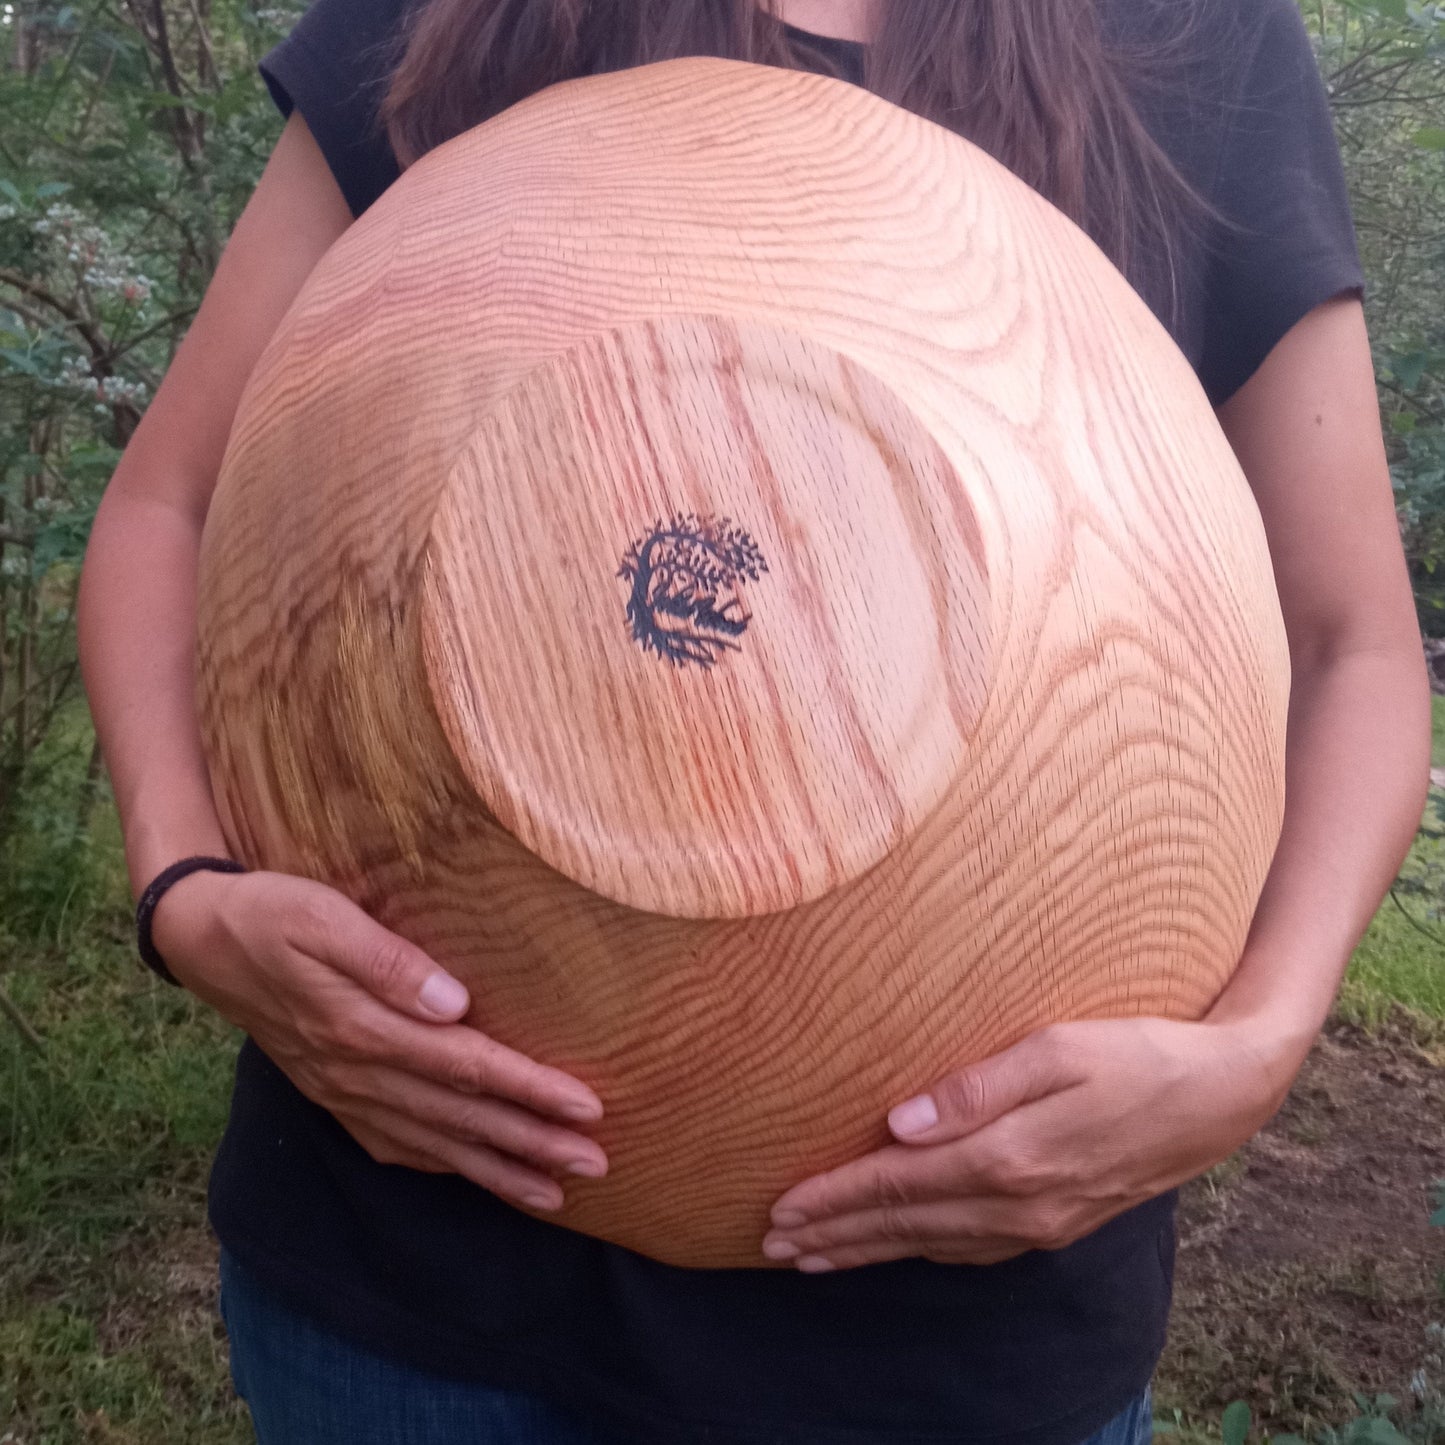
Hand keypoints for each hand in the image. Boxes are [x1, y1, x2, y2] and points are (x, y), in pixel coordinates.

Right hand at [151, 868, 606, 1210]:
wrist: (204, 939)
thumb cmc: (273, 913)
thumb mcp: (323, 917)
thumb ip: (387, 960)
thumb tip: (453, 1001)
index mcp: (361, 1028)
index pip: (465, 1066)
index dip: (529, 1090)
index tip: (587, 1107)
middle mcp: (356, 1074)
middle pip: (459, 1117)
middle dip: (531, 1144)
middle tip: (597, 1164)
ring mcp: (343, 1093)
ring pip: (433, 1142)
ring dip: (497, 1170)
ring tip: (556, 1194)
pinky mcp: (334, 1096)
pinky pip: (396, 1145)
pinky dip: (443, 1167)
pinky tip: (476, 1178)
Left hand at [761, 1013, 1306, 1271]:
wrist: (1220, 1097)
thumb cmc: (1135, 1053)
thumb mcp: (1056, 1049)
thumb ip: (974, 1087)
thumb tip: (897, 1122)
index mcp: (1010, 1157)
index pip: (898, 1184)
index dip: (834, 1196)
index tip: (779, 1207)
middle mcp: (1019, 1206)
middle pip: (904, 1224)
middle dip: (833, 1233)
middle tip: (770, 1243)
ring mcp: (1040, 1225)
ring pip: (931, 1244)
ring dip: (867, 1250)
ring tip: (812, 1256)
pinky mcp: (1056, 1225)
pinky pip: (969, 1248)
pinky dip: (919, 1251)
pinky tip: (895, 1247)